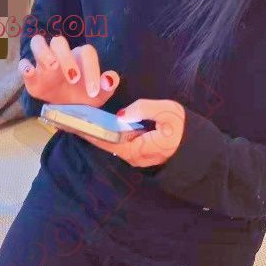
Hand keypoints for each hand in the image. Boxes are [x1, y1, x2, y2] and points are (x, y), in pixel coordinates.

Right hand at [18, 35, 119, 107]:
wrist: (68, 111)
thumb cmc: (84, 97)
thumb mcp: (99, 95)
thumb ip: (108, 86)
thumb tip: (110, 80)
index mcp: (80, 57)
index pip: (86, 52)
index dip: (91, 70)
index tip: (93, 92)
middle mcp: (61, 55)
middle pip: (59, 42)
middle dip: (66, 57)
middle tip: (73, 79)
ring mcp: (43, 64)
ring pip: (38, 43)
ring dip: (43, 52)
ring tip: (51, 67)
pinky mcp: (32, 77)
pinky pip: (23, 64)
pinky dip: (24, 66)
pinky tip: (30, 73)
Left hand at [63, 98, 185, 167]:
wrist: (199, 152)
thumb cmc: (187, 132)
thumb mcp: (169, 114)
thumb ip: (145, 109)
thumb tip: (123, 113)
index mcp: (136, 148)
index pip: (105, 138)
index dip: (88, 130)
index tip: (71, 122)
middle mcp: (131, 156)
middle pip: (103, 142)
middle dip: (86, 130)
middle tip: (66, 117)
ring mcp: (134, 155)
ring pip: (109, 142)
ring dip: (93, 131)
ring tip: (75, 118)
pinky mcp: (138, 151)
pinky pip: (117, 141)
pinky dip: (104, 132)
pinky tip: (94, 123)